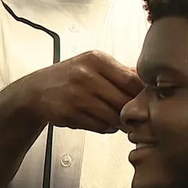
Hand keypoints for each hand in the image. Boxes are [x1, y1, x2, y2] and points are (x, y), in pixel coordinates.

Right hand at [21, 50, 142, 133]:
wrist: (37, 90)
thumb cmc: (69, 76)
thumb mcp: (93, 64)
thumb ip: (121, 72)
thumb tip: (150, 80)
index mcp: (96, 59)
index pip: (132, 80)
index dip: (142, 94)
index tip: (144, 100)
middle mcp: (85, 75)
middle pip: (124, 101)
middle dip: (131, 110)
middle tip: (132, 113)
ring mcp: (76, 95)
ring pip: (113, 116)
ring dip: (119, 121)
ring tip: (116, 117)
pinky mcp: (69, 114)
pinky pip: (100, 126)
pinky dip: (106, 127)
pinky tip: (101, 120)